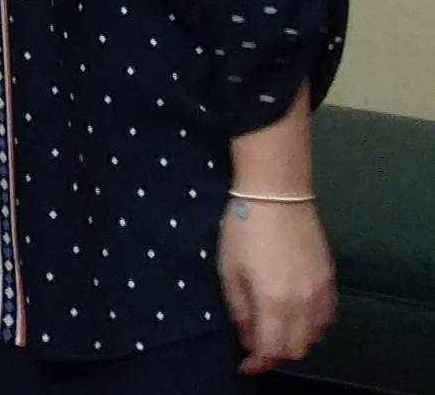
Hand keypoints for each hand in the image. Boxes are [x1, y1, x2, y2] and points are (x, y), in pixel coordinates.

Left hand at [220, 197, 333, 373]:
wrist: (277, 195)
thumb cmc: (243, 229)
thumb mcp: (229, 270)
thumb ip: (239, 309)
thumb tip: (248, 336)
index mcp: (276, 302)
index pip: (273, 350)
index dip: (258, 363)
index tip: (245, 365)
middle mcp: (305, 304)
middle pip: (297, 349)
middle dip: (276, 354)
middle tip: (256, 344)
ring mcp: (322, 292)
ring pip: (315, 336)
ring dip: (294, 340)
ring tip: (273, 329)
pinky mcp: (331, 280)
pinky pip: (327, 318)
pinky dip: (311, 326)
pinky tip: (294, 314)